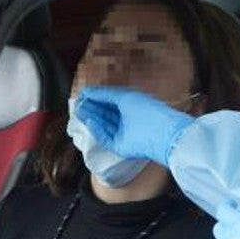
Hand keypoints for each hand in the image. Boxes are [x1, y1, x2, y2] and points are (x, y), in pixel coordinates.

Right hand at [74, 86, 195, 163]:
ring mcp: (125, 134)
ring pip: (104, 124)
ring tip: (78, 110)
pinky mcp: (122, 147)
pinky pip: (106, 138)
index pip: (110, 101)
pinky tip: (90, 121)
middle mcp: (128, 120)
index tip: (82, 94)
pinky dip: (97, 130)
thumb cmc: (147, 111)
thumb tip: (89, 91)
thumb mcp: (125, 97)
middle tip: (77, 103)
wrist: (163, 134)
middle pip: (105, 113)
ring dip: (91, 117)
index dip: (96, 97)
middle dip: (91, 107)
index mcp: (132, 105)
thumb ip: (105, 94)